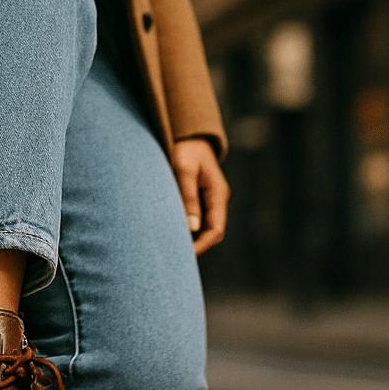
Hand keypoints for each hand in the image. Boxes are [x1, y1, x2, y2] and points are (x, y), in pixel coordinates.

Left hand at [171, 137, 229, 254]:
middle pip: (211, 231)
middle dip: (196, 245)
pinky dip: (186, 226)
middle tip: (175, 256)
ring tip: (170, 246)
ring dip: (190, 236)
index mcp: (218, 194)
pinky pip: (195, 217)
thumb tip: (191, 227)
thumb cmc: (185, 149)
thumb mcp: (184, 170)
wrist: (186, 133)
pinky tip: (171, 230)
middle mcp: (216, 199)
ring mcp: (208, 198)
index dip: (202, 245)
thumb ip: (188, 197)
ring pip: (203, 226)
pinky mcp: (198, 196)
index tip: (185, 254)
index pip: (216, 229)